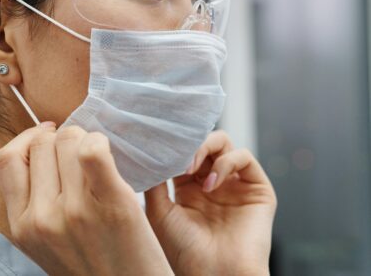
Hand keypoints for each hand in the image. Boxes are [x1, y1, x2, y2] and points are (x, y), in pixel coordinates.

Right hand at [0, 123, 173, 275]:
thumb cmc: (92, 268)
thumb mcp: (47, 243)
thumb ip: (35, 203)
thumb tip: (42, 146)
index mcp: (21, 226)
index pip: (8, 158)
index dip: (28, 139)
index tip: (48, 137)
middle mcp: (41, 218)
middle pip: (42, 143)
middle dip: (61, 137)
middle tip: (81, 150)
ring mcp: (75, 211)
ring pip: (69, 139)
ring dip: (85, 138)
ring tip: (99, 156)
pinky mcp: (111, 204)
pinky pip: (93, 151)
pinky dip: (100, 142)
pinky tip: (110, 152)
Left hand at [144, 130, 276, 275]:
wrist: (214, 275)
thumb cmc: (183, 251)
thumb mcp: (159, 212)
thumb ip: (155, 181)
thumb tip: (148, 154)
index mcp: (188, 188)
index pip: (183, 153)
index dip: (172, 146)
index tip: (158, 144)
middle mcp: (211, 183)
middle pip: (203, 143)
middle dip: (189, 144)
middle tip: (177, 157)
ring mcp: (234, 185)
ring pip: (223, 143)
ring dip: (205, 148)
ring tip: (190, 168)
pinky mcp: (257, 188)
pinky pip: (244, 157)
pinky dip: (226, 162)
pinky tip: (211, 184)